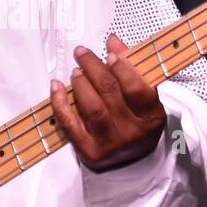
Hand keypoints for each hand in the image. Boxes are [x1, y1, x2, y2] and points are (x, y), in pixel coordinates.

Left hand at [50, 33, 166, 172]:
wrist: (130, 166)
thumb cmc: (135, 123)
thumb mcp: (144, 100)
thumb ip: (131, 68)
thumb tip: (113, 41)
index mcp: (151, 118)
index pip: (138, 90)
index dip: (123, 69)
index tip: (110, 54)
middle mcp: (132, 132)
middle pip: (110, 93)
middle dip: (93, 68)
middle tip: (81, 53)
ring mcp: (110, 143)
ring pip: (92, 107)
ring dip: (80, 83)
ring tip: (76, 71)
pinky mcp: (88, 151)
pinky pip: (70, 123)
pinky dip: (60, 102)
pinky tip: (56, 86)